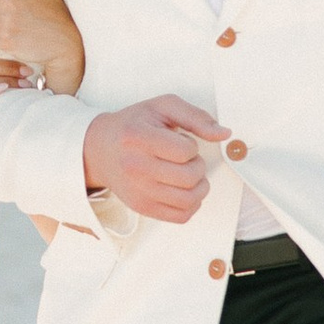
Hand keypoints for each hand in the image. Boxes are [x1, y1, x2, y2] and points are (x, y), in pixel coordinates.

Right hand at [82, 95, 220, 225]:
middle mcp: (135, 166)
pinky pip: (181, 216)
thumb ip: (196, 117)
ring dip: (199, 186)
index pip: (185, 151)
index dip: (192, 146)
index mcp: (137, 137)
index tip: (182, 142)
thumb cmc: (133, 125)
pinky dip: (192, 204)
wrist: (99, 149)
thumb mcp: (162, 107)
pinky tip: (185, 189)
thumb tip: (224, 133)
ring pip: (189, 200)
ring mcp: (138, 190)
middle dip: (198, 165)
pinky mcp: (142, 207)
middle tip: (186, 159)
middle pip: (189, 177)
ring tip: (189, 174)